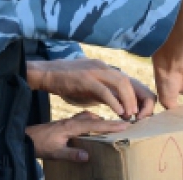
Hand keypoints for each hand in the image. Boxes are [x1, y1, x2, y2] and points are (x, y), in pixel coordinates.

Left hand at [25, 111, 128, 161]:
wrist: (26, 137)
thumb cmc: (39, 144)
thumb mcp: (54, 152)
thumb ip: (71, 154)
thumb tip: (87, 156)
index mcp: (71, 126)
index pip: (95, 125)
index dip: (110, 125)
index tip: (125, 125)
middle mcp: (72, 121)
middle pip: (95, 118)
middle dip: (110, 121)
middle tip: (125, 122)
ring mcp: (69, 121)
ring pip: (89, 117)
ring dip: (101, 120)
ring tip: (112, 124)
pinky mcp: (66, 124)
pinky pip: (83, 119)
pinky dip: (92, 121)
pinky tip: (94, 125)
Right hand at [27, 59, 151, 118]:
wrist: (47, 73)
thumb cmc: (66, 81)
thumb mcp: (88, 84)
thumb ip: (102, 90)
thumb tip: (116, 103)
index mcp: (103, 67)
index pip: (125, 79)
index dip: (133, 94)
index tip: (135, 109)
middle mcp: (102, 66)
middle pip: (126, 80)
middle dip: (134, 98)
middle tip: (135, 114)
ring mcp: (94, 71)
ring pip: (120, 83)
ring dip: (127, 100)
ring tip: (129, 115)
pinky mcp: (85, 78)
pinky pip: (105, 90)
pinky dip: (114, 102)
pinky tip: (119, 112)